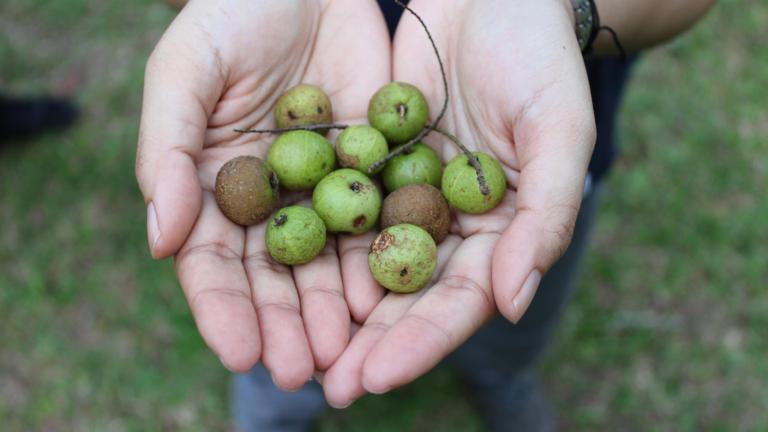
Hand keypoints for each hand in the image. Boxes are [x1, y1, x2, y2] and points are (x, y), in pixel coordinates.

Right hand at [135, 0, 389, 388]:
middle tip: (302, 372)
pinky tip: (389, 298)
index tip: (241, 352)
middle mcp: (270, 202)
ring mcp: (324, 190)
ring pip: (328, 264)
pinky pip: (378, 222)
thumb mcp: (185, 72)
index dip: (223, 310)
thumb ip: (166, 151)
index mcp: (214, 188)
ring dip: (335, 313)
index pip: (213, 264)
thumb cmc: (232, 16)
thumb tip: (160, 239)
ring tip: (346, 354)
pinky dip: (380, 261)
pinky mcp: (373, 171)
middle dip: (285, 326)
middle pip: (274, 278)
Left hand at [322, 0, 594, 405]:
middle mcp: (450, 222)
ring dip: (330, 309)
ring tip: (291, 352)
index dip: (420, 342)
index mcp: (501, 230)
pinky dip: (311, 241)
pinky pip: (336, 207)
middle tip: (324, 387)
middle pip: (405, 295)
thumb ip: (544, 217)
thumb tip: (511, 302)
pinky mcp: (368, 161)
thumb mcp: (558, 131)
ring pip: (364, 261)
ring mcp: (406, 194)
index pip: (460, 301)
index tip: (375, 378)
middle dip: (366, 343)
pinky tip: (276, 274)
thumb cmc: (538, 57)